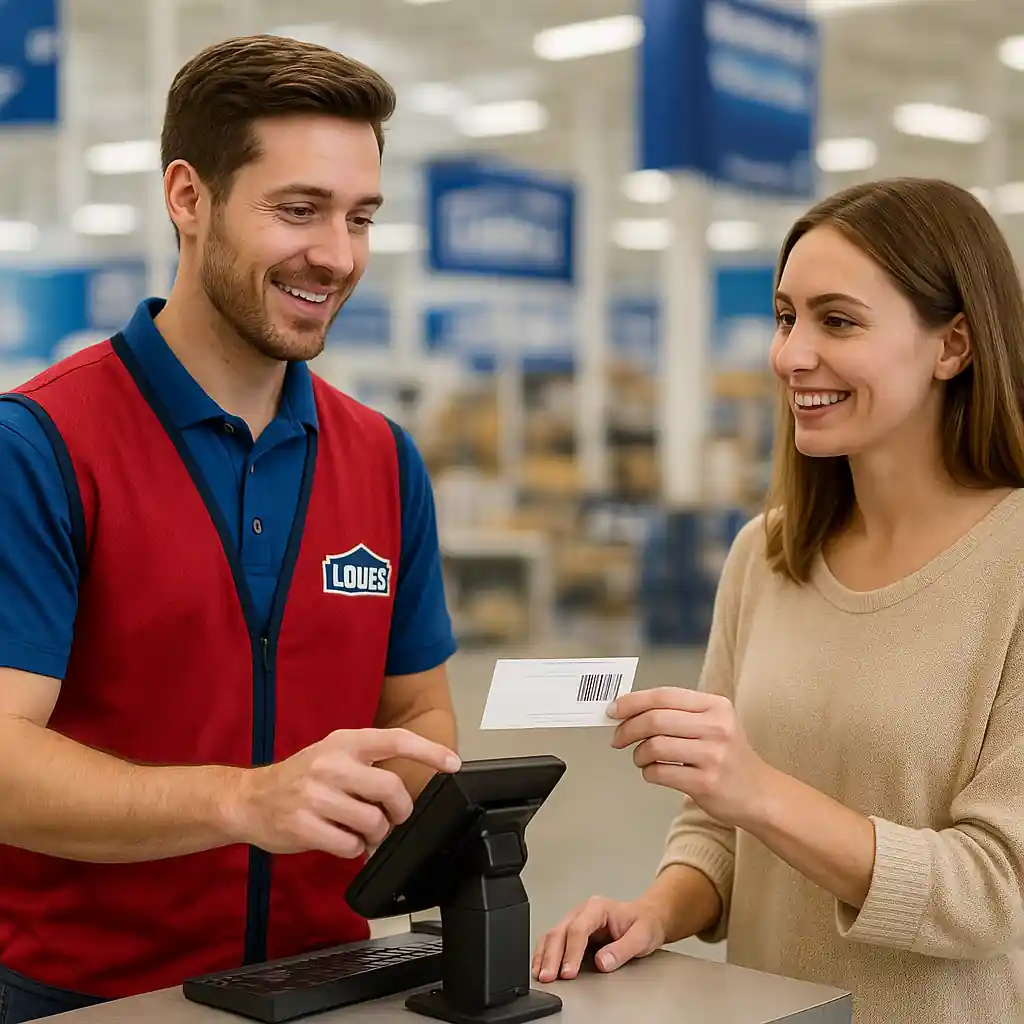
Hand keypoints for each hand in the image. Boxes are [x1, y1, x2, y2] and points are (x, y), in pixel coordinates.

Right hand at [226, 729, 460, 858]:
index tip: (454, 763)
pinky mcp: (304, 826)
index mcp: (344, 742)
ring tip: (360, 831)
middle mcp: (332, 764)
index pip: (396, 739)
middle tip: (393, 818)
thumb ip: (367, 767)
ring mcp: (316, 795)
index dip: (429, 751)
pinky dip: (353, 849)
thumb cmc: (299, 778)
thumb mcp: (333, 756)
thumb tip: (407, 792)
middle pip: (391, 788)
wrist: (248, 799)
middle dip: (400, 810)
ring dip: (375, 834)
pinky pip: (350, 845)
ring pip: (373, 822)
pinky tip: (340, 840)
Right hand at [532, 896, 666, 981]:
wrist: (646, 919)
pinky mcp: (571, 932)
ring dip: (544, 956)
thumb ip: (622, 950)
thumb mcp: (641, 937)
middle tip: (548, 977)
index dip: (572, 952)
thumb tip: (602, 962)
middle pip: (560, 932)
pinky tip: (541, 968)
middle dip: (552, 956)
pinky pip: (553, 942)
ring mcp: (574, 921)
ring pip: (552, 936)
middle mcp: (582, 912)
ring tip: (541, 976)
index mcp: (597, 908)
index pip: (578, 929)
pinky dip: (544, 955)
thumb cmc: (643, 924)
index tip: (568, 972)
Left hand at [609, 687, 772, 828]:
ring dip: (638, 753)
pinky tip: (654, 772)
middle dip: (628, 728)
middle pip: (656, 720)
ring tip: (641, 758)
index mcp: (716, 706)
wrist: (760, 794)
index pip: (665, 696)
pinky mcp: (706, 782)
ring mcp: (713, 755)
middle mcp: (717, 727)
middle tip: (618, 738)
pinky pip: (661, 772)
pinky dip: (648, 772)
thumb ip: (678, 714)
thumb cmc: (729, 756)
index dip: (633, 701)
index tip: (614, 710)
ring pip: (655, 746)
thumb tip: (629, 709)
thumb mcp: (714, 724)